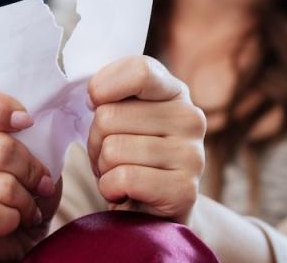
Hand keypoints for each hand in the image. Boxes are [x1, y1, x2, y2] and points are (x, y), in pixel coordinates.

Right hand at [0, 83, 62, 261]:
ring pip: (0, 186)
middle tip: (41, 182)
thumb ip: (30, 128)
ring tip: (29, 205)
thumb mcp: (35, 146)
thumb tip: (31, 122)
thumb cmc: (25, 180)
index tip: (27, 121)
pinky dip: (13, 220)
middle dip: (32, 169)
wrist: (19, 230)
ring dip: (27, 200)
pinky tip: (12, 221)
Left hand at [86, 55, 206, 224]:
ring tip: (119, 175)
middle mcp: (191, 118)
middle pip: (110, 115)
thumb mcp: (126, 118)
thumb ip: (115, 95)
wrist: (154, 214)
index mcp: (175, 92)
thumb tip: (93, 94)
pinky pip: (123, 178)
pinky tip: (125, 193)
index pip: (140, 71)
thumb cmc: (131, 159)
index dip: (103, 86)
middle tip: (110, 156)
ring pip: (113, 149)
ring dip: (103, 168)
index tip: (94, 103)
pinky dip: (110, 189)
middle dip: (96, 140)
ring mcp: (192, 154)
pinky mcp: (185, 189)